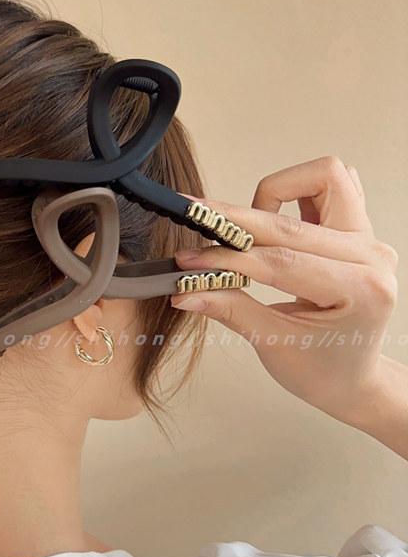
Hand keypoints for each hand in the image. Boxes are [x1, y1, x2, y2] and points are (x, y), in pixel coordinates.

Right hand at [171, 156, 399, 428]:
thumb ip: (229, 308)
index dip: (227, 257)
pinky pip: (331, 185)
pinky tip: (271, 215)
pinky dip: (295, 191)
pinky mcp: (358, 229)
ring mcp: (368, 238)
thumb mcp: (272, 344)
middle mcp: (370, 256)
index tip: (189, 259)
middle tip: (197, 221)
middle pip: (291, 221)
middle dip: (236, 222)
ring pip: (323, 178)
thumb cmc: (322, 369)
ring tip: (246, 228)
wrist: (353, 378)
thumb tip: (185, 289)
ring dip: (275, 194)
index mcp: (359, 291)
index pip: (280, 262)